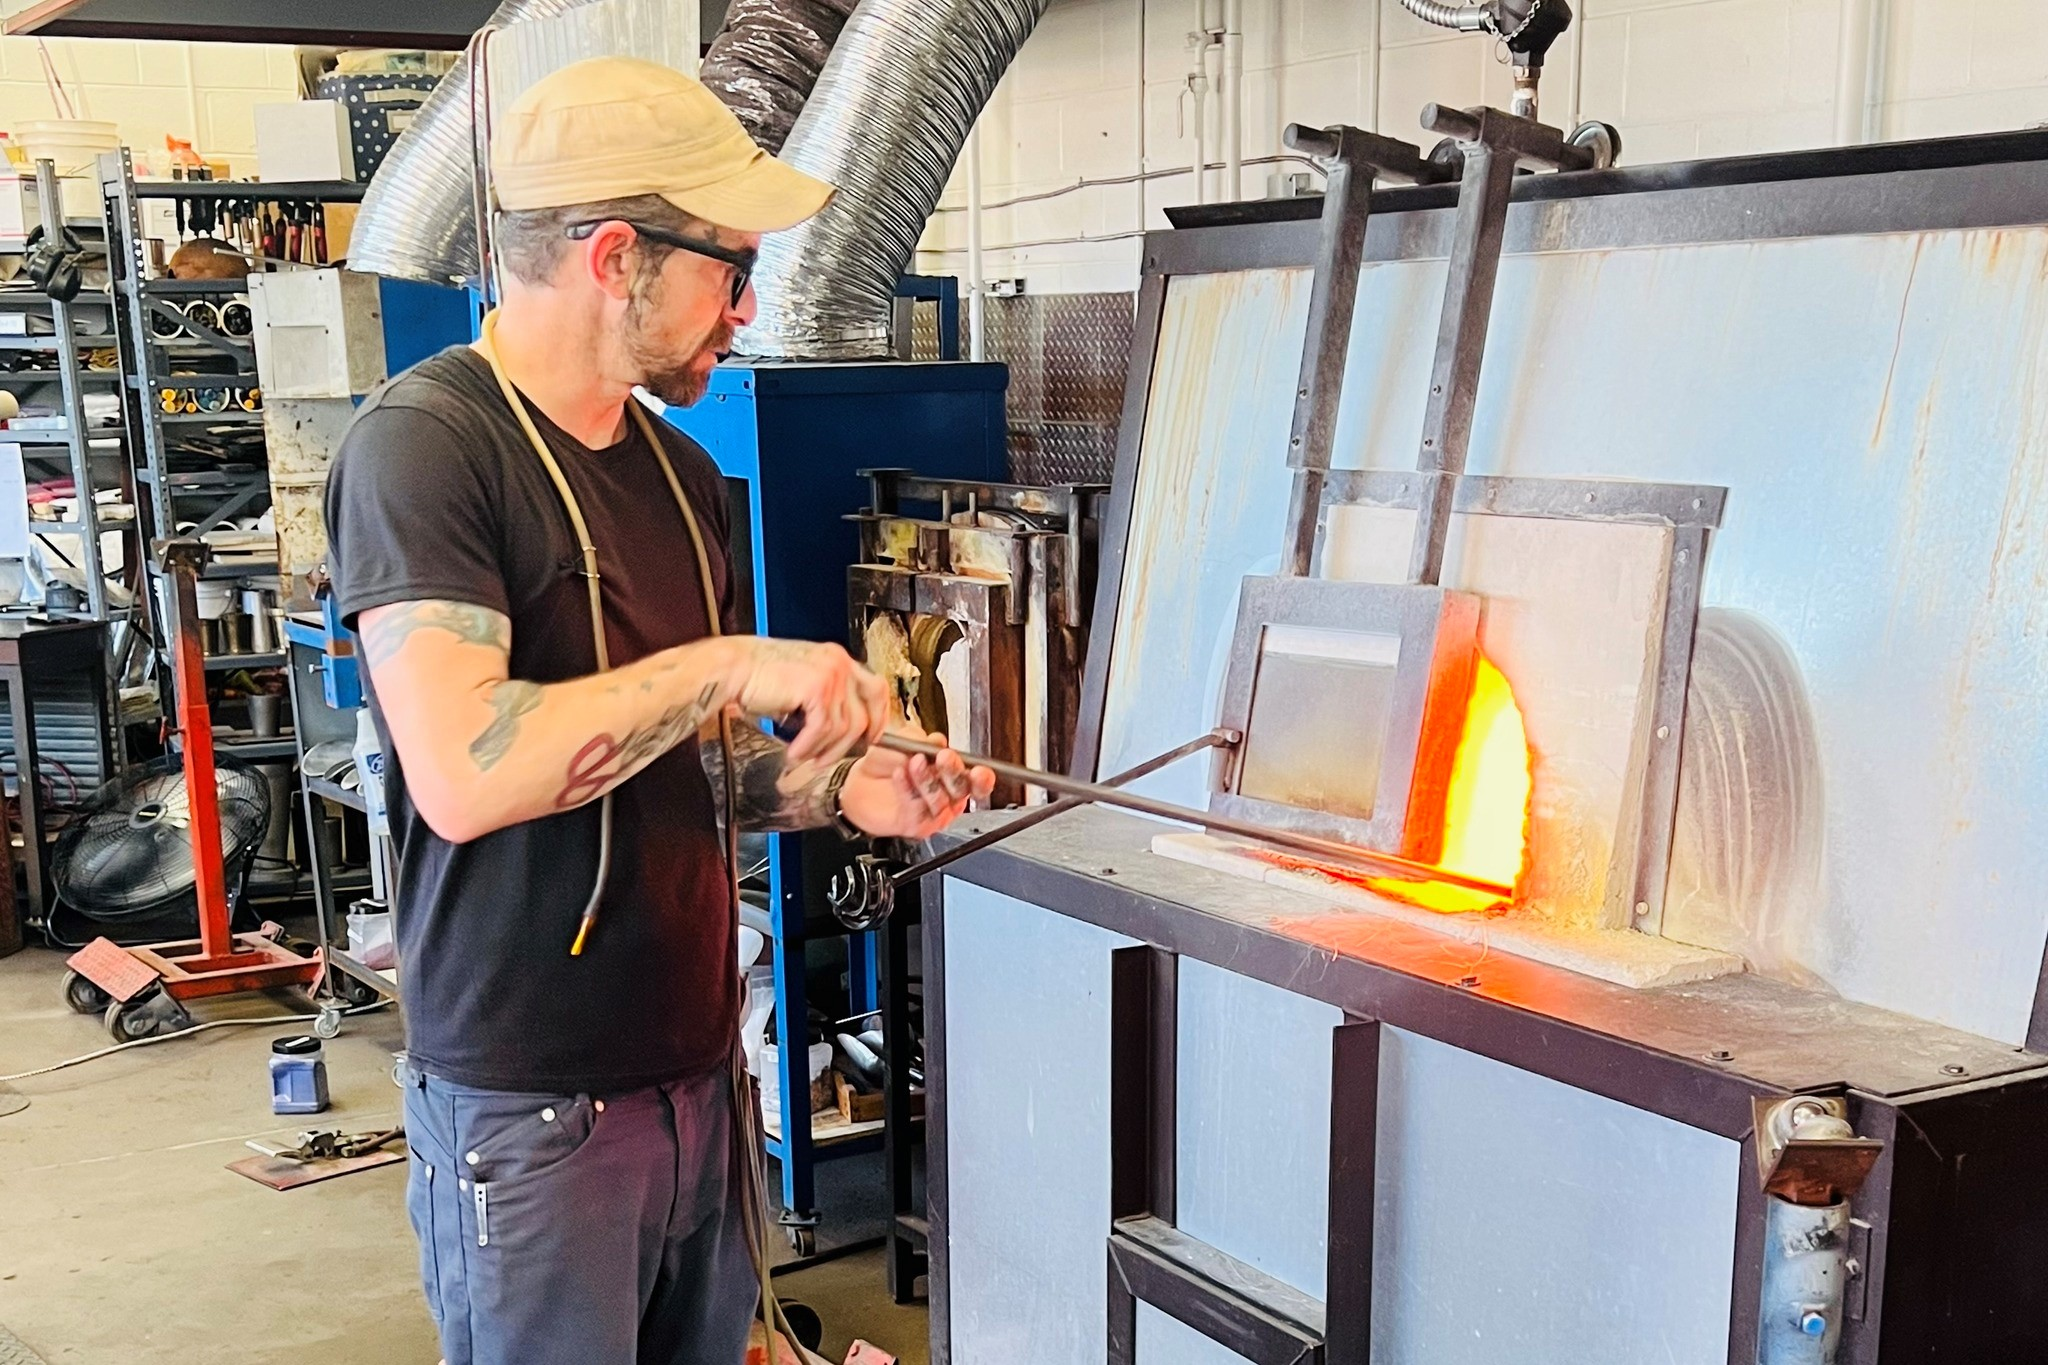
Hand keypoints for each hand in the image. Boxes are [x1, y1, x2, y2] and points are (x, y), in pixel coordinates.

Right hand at [726, 638, 888, 764]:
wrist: (734, 668)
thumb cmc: (759, 676)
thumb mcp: (803, 684)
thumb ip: (825, 699)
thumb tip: (838, 728)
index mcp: (838, 659)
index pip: (875, 689)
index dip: (878, 718)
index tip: (871, 738)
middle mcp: (839, 663)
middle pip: (866, 713)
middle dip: (854, 743)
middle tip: (835, 757)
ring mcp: (831, 674)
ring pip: (844, 727)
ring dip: (823, 749)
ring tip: (805, 756)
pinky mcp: (817, 688)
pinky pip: (823, 729)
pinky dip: (808, 746)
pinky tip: (794, 751)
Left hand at [838, 726, 995, 839]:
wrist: (859, 783)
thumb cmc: (887, 763)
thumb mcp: (903, 741)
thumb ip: (920, 739)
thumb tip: (936, 741)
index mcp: (954, 776)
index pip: (978, 782)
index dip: (982, 778)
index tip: (978, 769)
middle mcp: (948, 798)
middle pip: (962, 791)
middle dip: (953, 773)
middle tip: (943, 757)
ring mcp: (933, 814)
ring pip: (939, 800)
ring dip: (927, 779)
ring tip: (914, 761)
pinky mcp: (916, 825)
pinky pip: (917, 808)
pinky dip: (908, 789)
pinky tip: (900, 774)